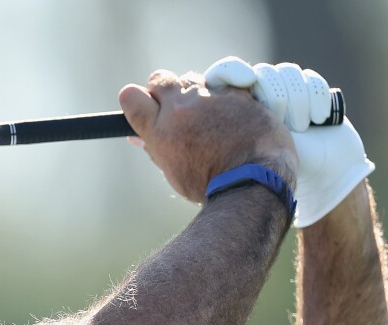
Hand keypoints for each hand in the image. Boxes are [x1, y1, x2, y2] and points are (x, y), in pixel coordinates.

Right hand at [120, 69, 296, 203]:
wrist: (255, 180)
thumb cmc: (210, 183)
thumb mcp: (174, 170)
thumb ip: (154, 147)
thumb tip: (135, 136)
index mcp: (160, 131)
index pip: (132, 97)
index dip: (137, 99)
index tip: (148, 106)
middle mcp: (181, 108)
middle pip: (161, 79)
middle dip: (164, 88)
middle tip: (176, 107)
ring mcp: (210, 97)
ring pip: (193, 79)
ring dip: (196, 91)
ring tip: (208, 113)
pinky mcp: (237, 93)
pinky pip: (223, 84)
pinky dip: (224, 96)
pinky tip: (232, 114)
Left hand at [203, 57, 374, 226]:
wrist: (307, 181)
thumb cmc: (256, 174)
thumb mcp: (220, 155)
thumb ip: (205, 130)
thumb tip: (187, 104)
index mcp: (228, 107)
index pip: (224, 71)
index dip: (232, 71)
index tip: (246, 82)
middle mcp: (254, 96)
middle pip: (263, 73)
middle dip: (274, 99)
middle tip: (280, 124)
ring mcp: (282, 95)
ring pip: (288, 74)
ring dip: (296, 104)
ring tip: (298, 128)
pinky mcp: (310, 95)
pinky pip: (312, 82)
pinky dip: (317, 101)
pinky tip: (317, 121)